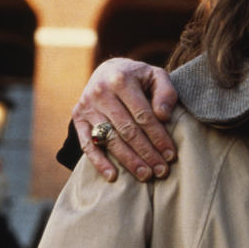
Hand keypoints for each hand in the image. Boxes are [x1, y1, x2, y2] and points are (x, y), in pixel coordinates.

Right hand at [73, 58, 177, 181]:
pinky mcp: (77, 117)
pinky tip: (113, 176)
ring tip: (145, 175)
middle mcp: (101, 92)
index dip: (158, 137)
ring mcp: (86, 106)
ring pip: (109, 139)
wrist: (108, 70)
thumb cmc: (138, 77)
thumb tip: (164, 116)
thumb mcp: (156, 76)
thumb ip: (165, 92)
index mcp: (121, 80)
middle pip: (127, 130)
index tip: (171, 155)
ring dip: (128, 160)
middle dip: (146, 153)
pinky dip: (99, 162)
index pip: (143, 115)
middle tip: (161, 171)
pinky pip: (86, 144)